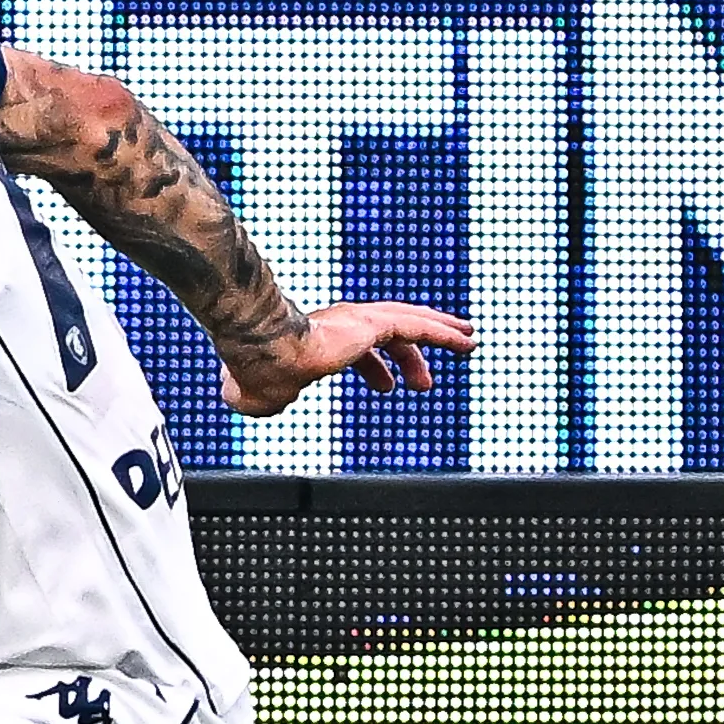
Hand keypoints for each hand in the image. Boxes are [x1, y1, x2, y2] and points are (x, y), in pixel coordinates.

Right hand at [222, 302, 476, 416]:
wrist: (262, 354)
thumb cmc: (255, 373)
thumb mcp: (261, 397)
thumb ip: (270, 399)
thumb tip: (269, 404)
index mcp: (318, 338)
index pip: (356, 349)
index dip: (374, 368)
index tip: (386, 387)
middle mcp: (341, 323)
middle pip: (388, 333)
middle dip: (409, 356)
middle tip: (424, 382)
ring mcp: (358, 320)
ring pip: (411, 321)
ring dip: (442, 332)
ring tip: (468, 342)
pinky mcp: (374, 324)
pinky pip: (420, 328)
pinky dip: (446, 334)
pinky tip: (467, 343)